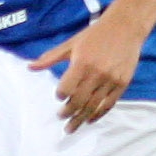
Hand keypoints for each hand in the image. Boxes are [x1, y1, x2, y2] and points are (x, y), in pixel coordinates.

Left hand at [33, 12, 145, 130]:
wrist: (125, 27)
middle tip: (61, 118)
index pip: (66, 89)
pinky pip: (108, 104)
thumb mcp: (71, 43)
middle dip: (68, 113)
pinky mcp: (122, 83)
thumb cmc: (95, 34)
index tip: (59, 97)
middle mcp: (96, 74)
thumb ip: (50, 57)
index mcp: (81, 63)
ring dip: (80, 119)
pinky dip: (98, 114)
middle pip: (78, 101)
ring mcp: (110, 80)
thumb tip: (30, 67)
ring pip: (92, 106)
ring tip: (71, 128)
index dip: (60, 95)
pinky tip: (90, 119)